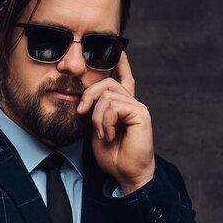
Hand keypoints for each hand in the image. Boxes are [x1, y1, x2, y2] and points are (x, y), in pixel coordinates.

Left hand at [77, 52, 154, 194]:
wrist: (125, 174)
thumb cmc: (112, 156)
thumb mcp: (95, 129)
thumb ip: (93, 111)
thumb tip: (82, 98)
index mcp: (122, 106)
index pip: (123, 78)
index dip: (120, 62)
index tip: (118, 48)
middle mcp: (132, 103)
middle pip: (105, 82)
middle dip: (88, 95)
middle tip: (81, 112)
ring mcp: (137, 107)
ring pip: (106, 95)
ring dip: (96, 117)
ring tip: (102, 134)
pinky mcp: (140, 113)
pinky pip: (113, 106)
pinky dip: (105, 122)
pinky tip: (108, 135)